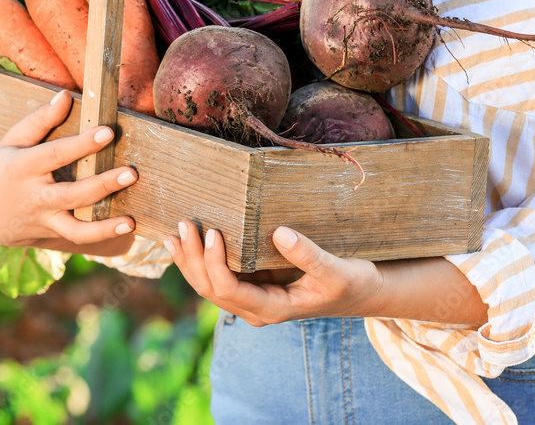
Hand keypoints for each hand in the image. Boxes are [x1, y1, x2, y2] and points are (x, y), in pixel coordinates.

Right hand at [0, 89, 138, 254]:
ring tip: (131, 219)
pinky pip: (79, 237)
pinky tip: (128, 225)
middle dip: (101, 185)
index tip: (107, 131)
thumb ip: (39, 119)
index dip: (81, 144)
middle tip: (131, 173)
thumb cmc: (3, 168)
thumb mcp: (12, 140)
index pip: (55, 154)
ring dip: (104, 226)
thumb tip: (65, 96)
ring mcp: (44, 218)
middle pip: (70, 195)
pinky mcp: (52, 233)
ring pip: (75, 227)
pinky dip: (103, 235)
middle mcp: (34, 196)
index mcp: (22, 167)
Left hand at [164, 221, 382, 325]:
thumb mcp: (337, 270)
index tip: (213, 232)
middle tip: (184, 224)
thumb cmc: (351, 282)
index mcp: (272, 309)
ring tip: (174, 233)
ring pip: (207, 284)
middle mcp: (255, 308)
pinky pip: (216, 276)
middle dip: (192, 258)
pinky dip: (198, 260)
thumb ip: (309, 255)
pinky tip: (186, 242)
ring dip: (189, 260)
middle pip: (210, 288)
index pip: (229, 290)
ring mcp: (250, 299)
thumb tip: (280, 233)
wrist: (360, 292)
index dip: (214, 263)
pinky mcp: (251, 286)